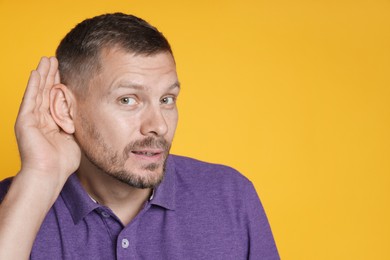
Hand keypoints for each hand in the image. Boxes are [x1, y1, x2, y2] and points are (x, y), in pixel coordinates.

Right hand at [14, 57, 80, 182]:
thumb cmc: (62, 162)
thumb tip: (82, 116)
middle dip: (51, 74)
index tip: (64, 70)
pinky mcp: (25, 121)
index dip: (59, 84)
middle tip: (54, 58)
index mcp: (51, 123)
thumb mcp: (73, 138)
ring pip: (38, 91)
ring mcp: (31, 119)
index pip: (55, 98)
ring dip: (42, 74)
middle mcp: (40, 119)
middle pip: (46, 91)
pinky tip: (36, 73)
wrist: (50, 174)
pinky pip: (30, 99)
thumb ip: (74, 125)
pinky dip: (33, 86)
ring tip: (46, 59)